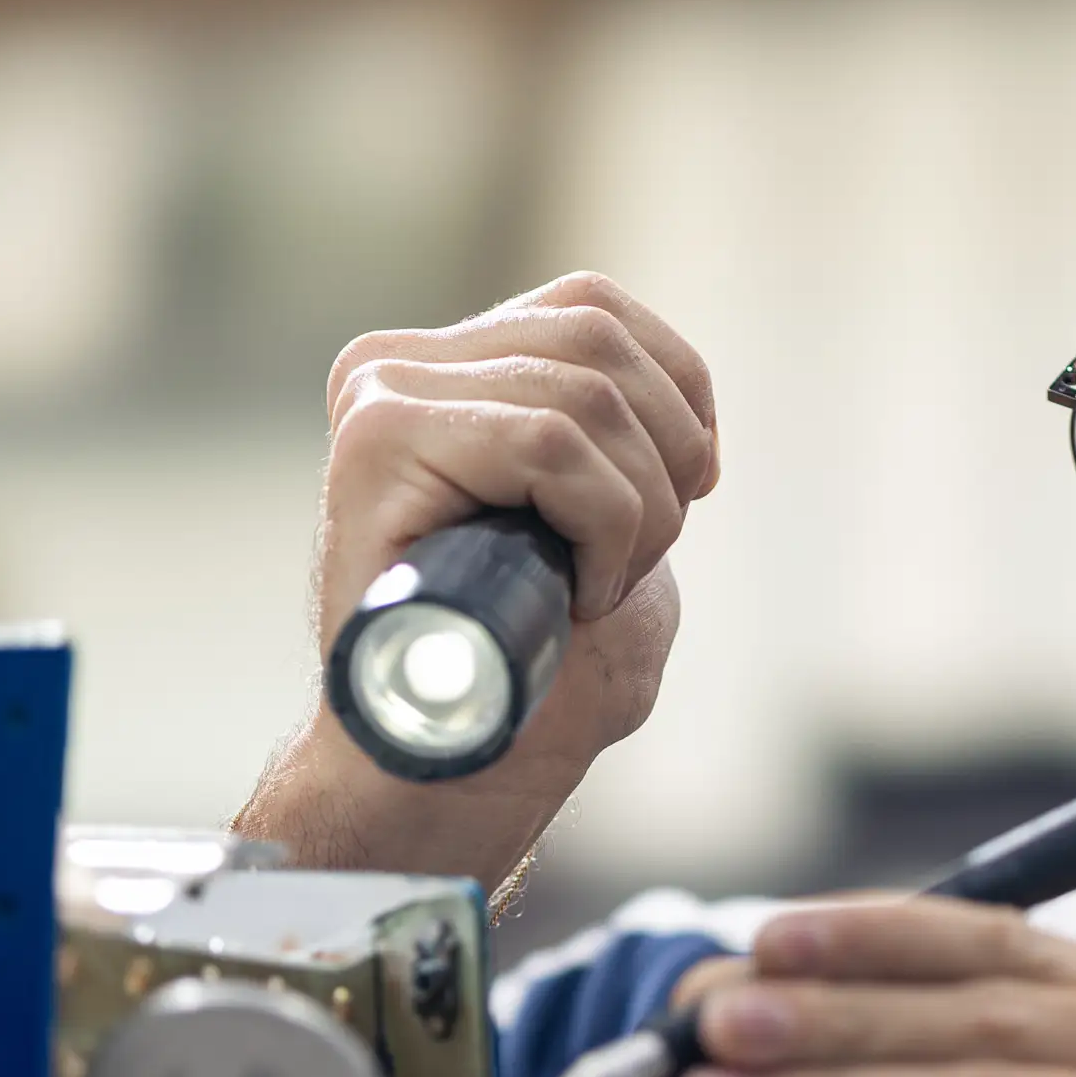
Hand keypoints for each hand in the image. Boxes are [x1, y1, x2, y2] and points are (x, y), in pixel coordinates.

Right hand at [240, 272, 716, 883]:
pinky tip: (581, 595)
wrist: (445, 768)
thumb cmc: (526, 672)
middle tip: (636, 562)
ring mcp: (381, 398)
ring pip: (586, 399)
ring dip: (637, 511)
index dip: (679, 390)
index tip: (696, 484)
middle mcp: (397, 368)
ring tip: (601, 588)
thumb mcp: (597, 535)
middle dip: (665, 460)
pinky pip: (551, 443)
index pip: (593, 307)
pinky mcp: (379, 440)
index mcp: (446, 373)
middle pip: (600, 342)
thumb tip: (688, 413)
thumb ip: (619, 450)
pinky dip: (604, 527)